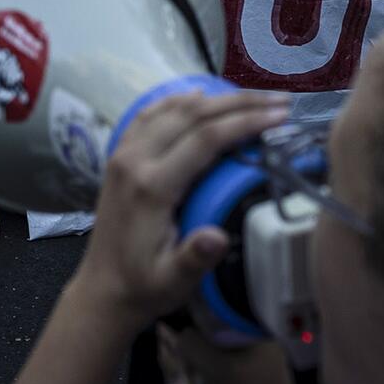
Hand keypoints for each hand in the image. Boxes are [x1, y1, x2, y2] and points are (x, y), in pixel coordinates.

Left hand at [74, 89, 289, 325]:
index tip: (281, 116)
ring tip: (253, 96)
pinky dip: (177, 100)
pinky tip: (198, 94)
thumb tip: (218, 236)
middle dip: (239, 103)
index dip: (244, 122)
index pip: (204, 139)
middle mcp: (134, 160)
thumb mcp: (173, 281)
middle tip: (280, 99)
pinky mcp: (120, 156)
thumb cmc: (144, 286)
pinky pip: (149, 115)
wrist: (103, 289)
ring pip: (171, 108)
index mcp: (151, 186)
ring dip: (213, 97)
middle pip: (191, 114)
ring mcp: (123, 154)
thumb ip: (194, 258)